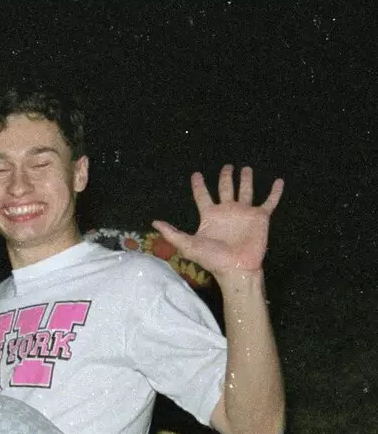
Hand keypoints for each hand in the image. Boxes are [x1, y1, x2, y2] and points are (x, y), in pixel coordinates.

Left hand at [152, 165, 283, 276]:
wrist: (236, 267)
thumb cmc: (212, 258)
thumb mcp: (187, 245)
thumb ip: (172, 233)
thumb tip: (154, 223)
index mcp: (210, 216)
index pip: (202, 196)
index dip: (199, 185)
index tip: (196, 174)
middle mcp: (227, 211)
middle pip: (225, 189)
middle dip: (225, 177)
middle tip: (226, 166)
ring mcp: (244, 213)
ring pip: (246, 191)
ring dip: (246, 180)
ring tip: (245, 168)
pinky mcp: (260, 217)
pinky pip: (270, 201)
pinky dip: (275, 192)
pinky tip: (279, 181)